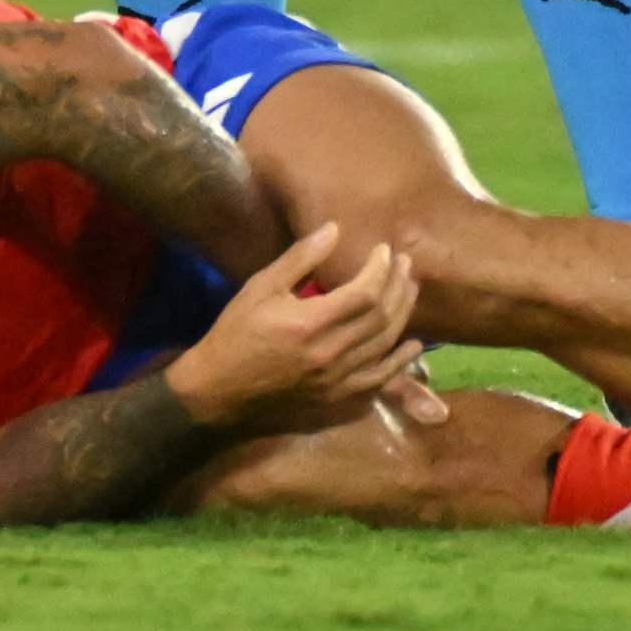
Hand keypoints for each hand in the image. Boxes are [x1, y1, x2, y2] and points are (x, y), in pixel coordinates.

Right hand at [161, 222, 422, 436]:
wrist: (218, 391)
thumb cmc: (236, 334)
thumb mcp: (260, 288)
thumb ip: (300, 258)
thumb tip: (334, 228)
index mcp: (309, 324)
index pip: (364, 293)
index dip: (381, 269)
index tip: (384, 251)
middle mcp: (329, 356)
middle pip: (382, 319)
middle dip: (399, 287)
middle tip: (407, 265)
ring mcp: (336, 384)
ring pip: (385, 348)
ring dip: (404, 317)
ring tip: (411, 292)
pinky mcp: (336, 402)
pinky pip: (378, 383)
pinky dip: (399, 364)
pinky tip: (412, 346)